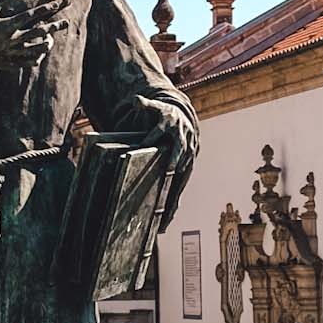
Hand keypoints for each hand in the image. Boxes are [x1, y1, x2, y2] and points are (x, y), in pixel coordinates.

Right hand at [0, 0, 67, 71]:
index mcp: (7, 26)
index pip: (30, 16)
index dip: (44, 9)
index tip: (56, 4)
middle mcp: (12, 40)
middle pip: (38, 32)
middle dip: (53, 27)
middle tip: (65, 23)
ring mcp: (13, 52)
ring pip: (36, 49)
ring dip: (47, 44)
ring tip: (52, 40)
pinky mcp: (11, 62)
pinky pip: (28, 62)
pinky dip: (36, 58)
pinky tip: (41, 53)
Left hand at [139, 99, 197, 222]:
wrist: (186, 121)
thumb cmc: (166, 116)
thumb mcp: (156, 108)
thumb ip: (145, 105)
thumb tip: (136, 100)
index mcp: (170, 127)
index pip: (160, 132)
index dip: (152, 138)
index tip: (143, 145)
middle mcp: (181, 142)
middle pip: (176, 155)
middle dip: (172, 166)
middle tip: (165, 176)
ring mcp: (186, 156)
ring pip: (181, 175)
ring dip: (173, 193)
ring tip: (163, 211)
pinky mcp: (186, 168)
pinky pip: (180, 187)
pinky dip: (173, 204)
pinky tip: (165, 222)